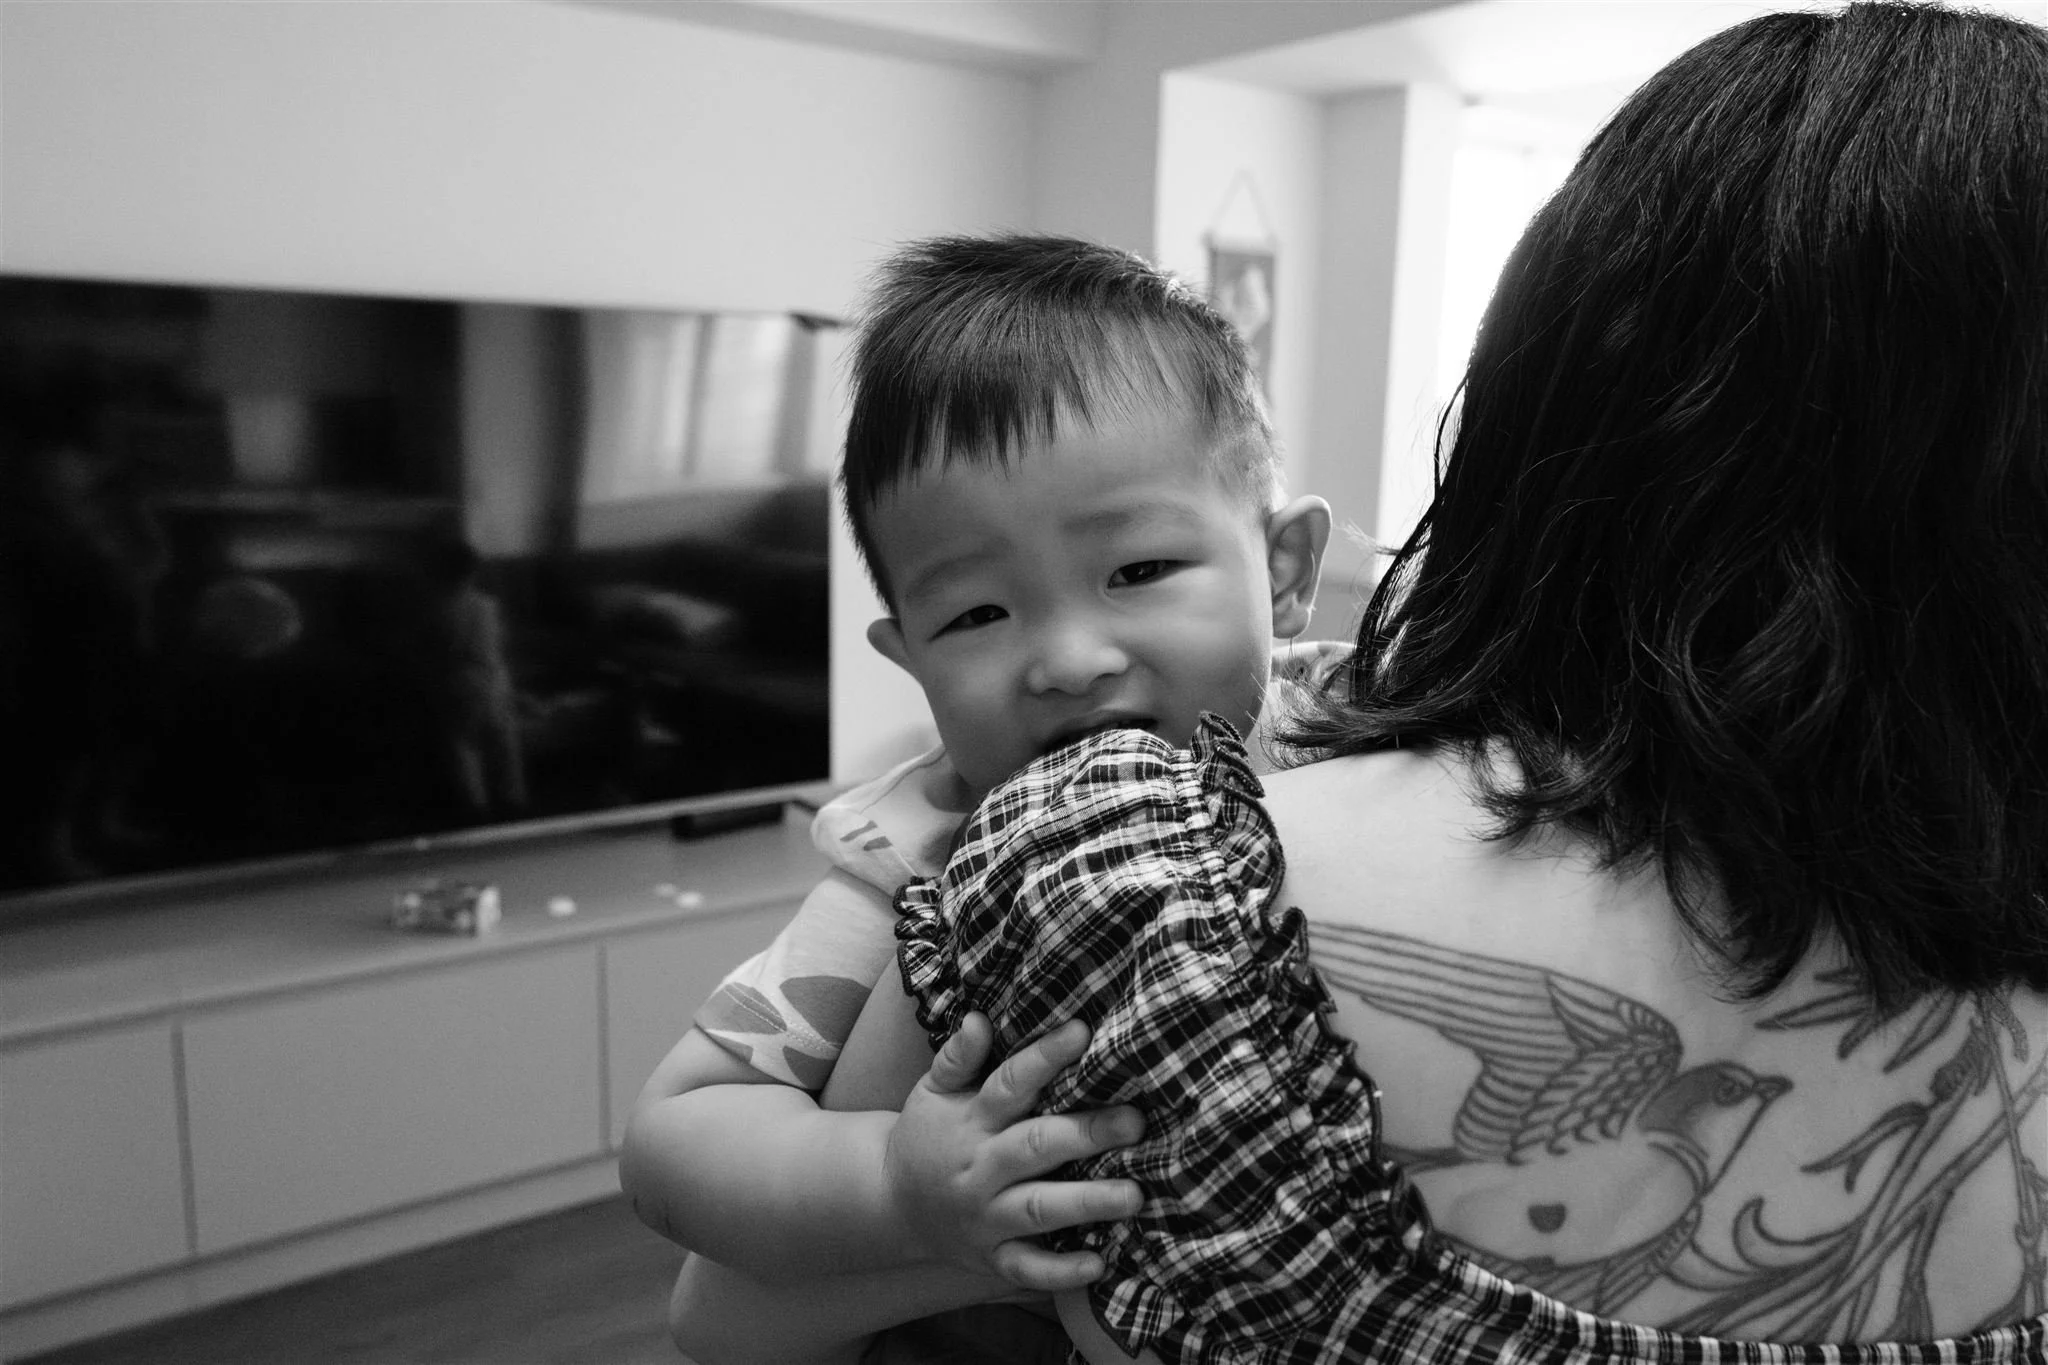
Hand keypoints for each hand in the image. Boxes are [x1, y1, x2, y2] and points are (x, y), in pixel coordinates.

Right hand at [885, 1014, 1144, 1292]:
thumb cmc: (927, 1136)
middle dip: (1086, 1134)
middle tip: (1135, 1122)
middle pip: (1035, 1147)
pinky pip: (1027, 1268)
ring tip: (1135, 1195)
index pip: (1010, 1084)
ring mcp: (986, 1217)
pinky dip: (1060, 1271)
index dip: (1044, 1057)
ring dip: (1087, 1203)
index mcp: (971, 1121)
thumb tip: (979, 1018)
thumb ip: (957, 1057)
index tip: (1082, 1032)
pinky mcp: (992, 1257)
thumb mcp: (931, 1091)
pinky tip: (1098, 1264)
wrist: (889, 1204)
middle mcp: (980, 1169)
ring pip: (1038, 1210)